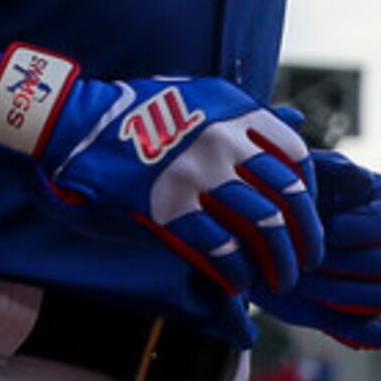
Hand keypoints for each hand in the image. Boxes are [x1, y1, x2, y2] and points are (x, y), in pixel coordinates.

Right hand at [0, 46, 322, 296]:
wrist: (72, 125)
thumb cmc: (136, 115)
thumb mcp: (199, 97)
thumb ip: (247, 115)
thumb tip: (299, 119)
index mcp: (236, 111)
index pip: (296, 157)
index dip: (308, 196)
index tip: (303, 218)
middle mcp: (224, 139)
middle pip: (287, 196)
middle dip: (304, 237)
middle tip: (305, 262)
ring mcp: (197, 173)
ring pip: (262, 225)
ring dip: (278, 261)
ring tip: (278, 280)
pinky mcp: (168, 206)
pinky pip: (220, 247)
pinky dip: (237, 272)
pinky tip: (240, 283)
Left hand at [254, 129, 380, 350]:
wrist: (252, 242)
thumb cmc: (280, 202)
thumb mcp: (298, 175)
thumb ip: (330, 172)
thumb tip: (365, 182)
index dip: (363, 228)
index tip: (326, 228)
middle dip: (343, 262)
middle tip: (302, 261)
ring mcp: (379, 283)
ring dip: (341, 292)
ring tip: (301, 283)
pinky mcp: (361, 317)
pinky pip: (378, 331)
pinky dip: (353, 327)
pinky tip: (318, 310)